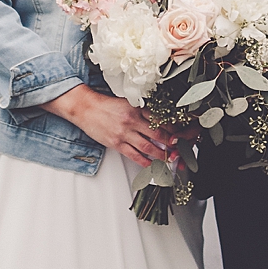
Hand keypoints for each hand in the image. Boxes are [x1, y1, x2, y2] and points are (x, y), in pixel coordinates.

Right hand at [54, 83, 172, 167]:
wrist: (85, 108)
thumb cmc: (105, 105)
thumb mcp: (127, 103)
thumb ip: (142, 111)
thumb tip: (159, 121)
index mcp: (136, 108)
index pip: (161, 119)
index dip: (173, 128)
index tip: (182, 135)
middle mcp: (132, 120)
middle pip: (158, 134)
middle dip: (172, 144)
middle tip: (182, 151)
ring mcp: (124, 133)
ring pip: (148, 147)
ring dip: (162, 155)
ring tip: (171, 160)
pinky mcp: (116, 143)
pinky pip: (134, 155)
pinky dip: (145, 162)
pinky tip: (152, 165)